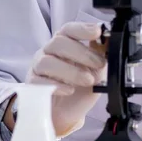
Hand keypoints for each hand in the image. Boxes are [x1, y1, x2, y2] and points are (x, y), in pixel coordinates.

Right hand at [25, 21, 106, 136]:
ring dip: (71, 71)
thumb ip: (102, 53)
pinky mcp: (32, 85)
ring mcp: (38, 67)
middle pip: (58, 42)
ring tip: (87, 80)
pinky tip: (69, 90)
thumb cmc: (81, 86)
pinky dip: (56, 85)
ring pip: (47, 61)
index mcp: (64, 43)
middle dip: (81, 53)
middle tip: (99, 64)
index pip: (69, 29)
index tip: (97, 32)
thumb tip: (109, 38)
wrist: (69, 112)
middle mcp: (49, 51)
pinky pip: (38, 81)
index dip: (82, 28)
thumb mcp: (97, 69)